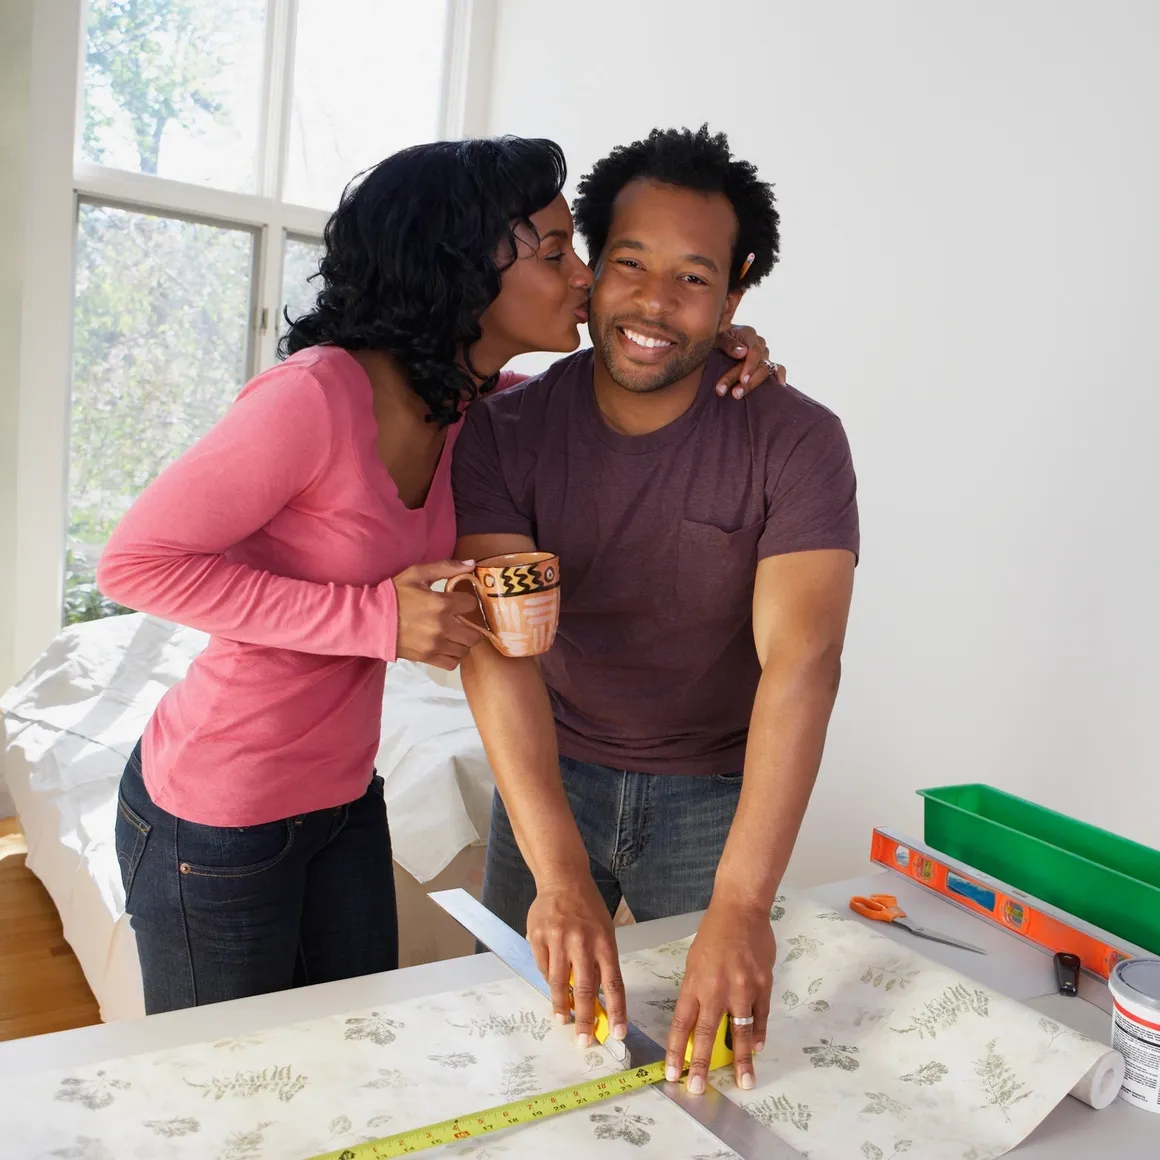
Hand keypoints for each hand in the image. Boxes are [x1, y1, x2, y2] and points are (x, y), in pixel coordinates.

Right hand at [393, 559, 481, 669]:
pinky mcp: (427, 658)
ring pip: (465, 650)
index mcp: (441, 604)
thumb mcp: (417, 573)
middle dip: (470, 626)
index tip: (459, 603)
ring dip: (462, 642)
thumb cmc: (394, 594)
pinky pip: (452, 663)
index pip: (472, 605)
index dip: (467, 602)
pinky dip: (452, 657)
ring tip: (452, 635)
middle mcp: (442, 626)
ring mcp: (435, 645)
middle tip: (460, 622)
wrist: (370, 619)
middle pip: (474, 634)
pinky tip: (446, 647)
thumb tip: (472, 564)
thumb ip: (446, 567)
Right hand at [527, 878, 627, 1047]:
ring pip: (559, 982)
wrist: (563, 879)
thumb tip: (596, 1000)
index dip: (616, 1010)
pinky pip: (543, 967)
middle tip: (584, 1041)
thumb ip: (600, 962)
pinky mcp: (538, 937)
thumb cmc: (588, 909)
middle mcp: (582, 942)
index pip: (614, 983)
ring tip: (562, 1020)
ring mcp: (558, 939)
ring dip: (562, 1005)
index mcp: (604, 942)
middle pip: (586, 989)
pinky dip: (548, 979)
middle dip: (585, 1019)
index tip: (617, 1034)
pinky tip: (551, 984)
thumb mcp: (604, 931)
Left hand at [665, 898, 774, 1093]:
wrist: (740, 910)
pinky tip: (757, 1050)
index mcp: (694, 983)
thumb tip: (699, 1022)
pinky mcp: (763, 984)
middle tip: (699, 1089)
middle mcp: (717, 989)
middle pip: (708, 1034)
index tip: (673, 1073)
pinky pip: (760, 1016)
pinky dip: (759, 1034)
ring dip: (741, 1059)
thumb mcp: (694, 962)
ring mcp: (743, 988)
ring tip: (744, 1082)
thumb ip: (697, 992)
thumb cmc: (713, 934)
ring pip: (740, 1031)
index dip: (676, 1051)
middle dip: (702, 1064)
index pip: (682, 1024)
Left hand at [713, 325, 786, 398]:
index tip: (742, 380)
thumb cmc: (715, 338)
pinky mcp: (765, 363)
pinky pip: (777, 368)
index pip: (754, 352)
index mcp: (748, 334)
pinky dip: (779, 377)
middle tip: (735, 394)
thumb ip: (728, 343)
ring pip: (765, 370)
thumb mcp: (717, 337)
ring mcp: (764, 354)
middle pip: (759, 364)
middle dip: (748, 382)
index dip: (750, 367)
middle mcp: (759, 344)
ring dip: (755, 384)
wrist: (717, 341)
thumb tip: (743, 353)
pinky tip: (779, 387)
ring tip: (741, 396)